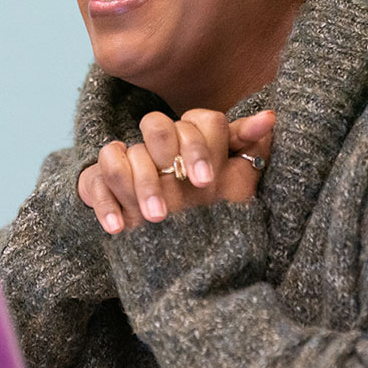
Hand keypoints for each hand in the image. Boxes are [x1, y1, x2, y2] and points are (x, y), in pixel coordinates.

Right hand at [78, 109, 273, 233]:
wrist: (170, 250)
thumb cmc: (205, 210)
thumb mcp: (231, 181)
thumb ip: (247, 147)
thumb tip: (270, 118)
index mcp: (193, 136)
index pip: (196, 122)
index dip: (199, 148)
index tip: (206, 181)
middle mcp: (160, 143)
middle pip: (158, 126)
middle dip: (169, 164)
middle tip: (179, 198)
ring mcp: (129, 159)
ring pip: (128, 152)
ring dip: (141, 186)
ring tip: (155, 220)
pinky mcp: (101, 180)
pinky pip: (97, 177)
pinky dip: (107, 203)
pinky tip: (119, 227)